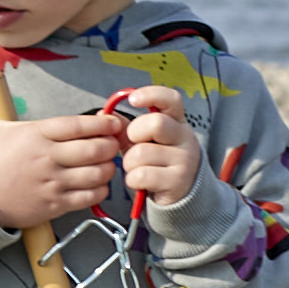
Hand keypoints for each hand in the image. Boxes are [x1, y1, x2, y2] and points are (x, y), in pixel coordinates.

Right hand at [0, 94, 127, 229]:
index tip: (113, 122)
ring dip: (108, 168)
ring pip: (97, 174)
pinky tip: (99, 184)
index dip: (102, 123)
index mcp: (34, 135)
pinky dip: (100, 190)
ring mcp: (52, 183)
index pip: (78, 125)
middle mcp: (46, 158)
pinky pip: (89, 197)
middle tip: (114, 143)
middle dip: (110, 145)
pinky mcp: (54, 205)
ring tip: (108, 163)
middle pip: (94, 150)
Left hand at [112, 87, 196, 207]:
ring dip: (129, 163)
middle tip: (134, 145)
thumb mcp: (142, 140)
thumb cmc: (157, 162)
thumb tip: (103, 113)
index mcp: (176, 122)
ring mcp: (184, 160)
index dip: (151, 94)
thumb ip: (125, 126)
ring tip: (137, 168)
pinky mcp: (178, 181)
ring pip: (142, 153)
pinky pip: (142, 175)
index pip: (171, 99)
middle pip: (156, 123)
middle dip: (134, 135)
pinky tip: (140, 182)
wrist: (179, 193)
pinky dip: (133, 180)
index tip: (133, 99)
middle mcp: (185, 138)